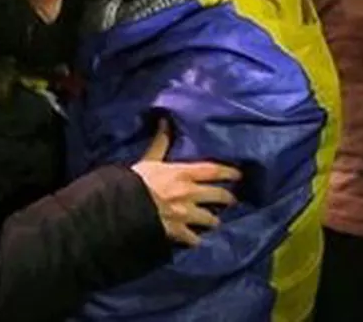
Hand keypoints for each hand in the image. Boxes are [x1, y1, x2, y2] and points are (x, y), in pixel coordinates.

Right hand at [130, 119, 239, 246]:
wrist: (124, 208)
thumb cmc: (136, 181)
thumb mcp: (149, 159)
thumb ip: (160, 143)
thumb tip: (164, 121)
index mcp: (183, 174)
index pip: (213, 170)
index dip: (228, 172)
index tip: (238, 175)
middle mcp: (189, 194)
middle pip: (217, 196)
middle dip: (227, 198)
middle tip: (232, 200)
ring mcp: (186, 215)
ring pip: (209, 219)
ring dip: (213, 220)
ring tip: (214, 222)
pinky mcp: (178, 232)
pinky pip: (193, 239)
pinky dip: (194, 239)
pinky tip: (196, 240)